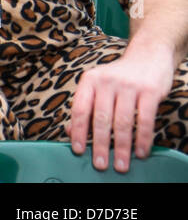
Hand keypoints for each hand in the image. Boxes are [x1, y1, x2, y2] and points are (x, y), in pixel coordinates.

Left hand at [69, 48, 176, 170]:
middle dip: (100, 145)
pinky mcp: (149, 91)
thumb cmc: (119, 76)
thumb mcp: (98, 85)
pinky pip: (145, 119)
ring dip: (122, 147)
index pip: (80, 109)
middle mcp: (107, 81)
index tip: (78, 150)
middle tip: (100, 164)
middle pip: (101, 119)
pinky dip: (143, 138)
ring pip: (123, 122)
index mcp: (89, 80)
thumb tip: (70, 132)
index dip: (78, 131)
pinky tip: (141, 151)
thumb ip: (85, 106)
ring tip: (122, 164)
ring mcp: (129, 85)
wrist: (148, 55)